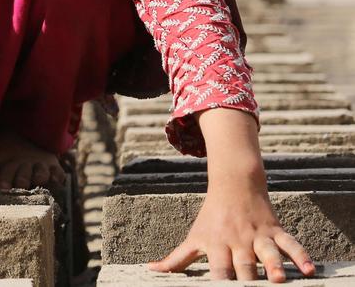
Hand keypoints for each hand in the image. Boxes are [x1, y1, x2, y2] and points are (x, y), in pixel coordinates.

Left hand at [149, 178, 314, 281]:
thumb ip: (177, 258)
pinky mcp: (276, 230)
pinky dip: (301, 255)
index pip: (218, 270)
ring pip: (269, 253)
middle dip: (248, 278)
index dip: (220, 284)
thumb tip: (152, 271)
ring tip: (279, 280)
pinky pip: (291, 243)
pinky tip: (310, 269)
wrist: (234, 185)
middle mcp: (238, 242)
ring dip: (275, 266)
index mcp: (217, 246)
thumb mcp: (194, 237)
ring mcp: (258, 236)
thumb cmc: (212, 218)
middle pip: (244, 265)